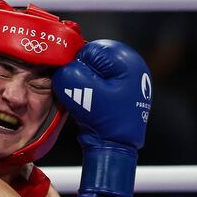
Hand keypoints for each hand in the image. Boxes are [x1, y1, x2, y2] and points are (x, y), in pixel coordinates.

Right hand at [53, 40, 151, 196]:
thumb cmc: (106, 121)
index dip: (77, 66)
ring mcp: (130, 79)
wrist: (117, 148)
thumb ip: (69, 74)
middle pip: (95, 60)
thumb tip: (63, 68)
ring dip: (87, 84)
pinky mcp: (125, 90)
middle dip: (83, 75)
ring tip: (90, 102)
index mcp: (127, 61)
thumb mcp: (83, 93)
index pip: (90, 49)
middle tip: (82, 95)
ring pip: (97, 72)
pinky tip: (94, 104)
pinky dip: (94, 91)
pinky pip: (102, 82)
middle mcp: (133, 65)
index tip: (75, 85)